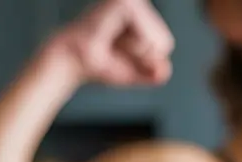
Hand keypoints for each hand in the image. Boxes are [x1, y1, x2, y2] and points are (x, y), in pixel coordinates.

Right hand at [50, 0, 174, 86]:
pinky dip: (132, 48)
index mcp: (141, 14)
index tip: (120, 52)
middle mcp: (137, 3)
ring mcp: (131, 1)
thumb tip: (165, 71)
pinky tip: (112, 37)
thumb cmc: (101, 65)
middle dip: (142, 56)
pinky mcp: (125, 4)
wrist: (76, 60)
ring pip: (157, 42)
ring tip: (112, 42)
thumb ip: (155, 74)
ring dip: (136, 53)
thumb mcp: (135, 72)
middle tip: (115, 48)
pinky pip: (147, 40)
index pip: (165, 44)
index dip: (146, 59)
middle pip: (163, 43)